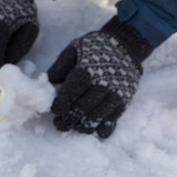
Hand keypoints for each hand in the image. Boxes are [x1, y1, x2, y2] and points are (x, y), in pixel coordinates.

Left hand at [48, 17, 152, 137]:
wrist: (127, 45)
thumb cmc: (96, 48)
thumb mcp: (74, 49)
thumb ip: (60, 67)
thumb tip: (50, 83)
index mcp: (87, 71)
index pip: (71, 93)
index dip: (61, 105)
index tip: (55, 110)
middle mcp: (102, 85)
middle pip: (82, 109)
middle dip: (68, 119)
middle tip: (60, 123)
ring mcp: (114, 95)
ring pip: (96, 118)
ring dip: (82, 126)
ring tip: (74, 126)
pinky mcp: (124, 102)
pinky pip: (112, 120)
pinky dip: (103, 129)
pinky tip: (94, 130)